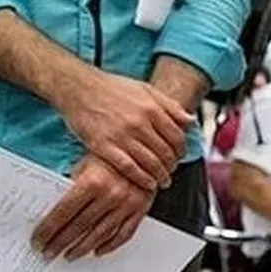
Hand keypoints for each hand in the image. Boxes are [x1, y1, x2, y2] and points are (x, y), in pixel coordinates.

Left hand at [32, 156, 155, 260]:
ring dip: (81, 249)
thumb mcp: (85, 164)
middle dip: (59, 243)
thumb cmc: (113, 156)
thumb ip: (70, 187)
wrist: (146, 150)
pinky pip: (124, 234)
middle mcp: (111, 195)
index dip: (47, 231)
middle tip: (48, 251)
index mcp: (92, 182)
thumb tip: (49, 211)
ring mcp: (127, 204)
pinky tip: (98, 250)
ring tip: (69, 255)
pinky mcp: (141, 209)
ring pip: (99, 236)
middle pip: (78, 228)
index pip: (62, 214)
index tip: (37, 240)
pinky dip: (109, 246)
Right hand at [58, 71, 192, 191]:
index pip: (177, 136)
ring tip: (163, 181)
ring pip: (150, 162)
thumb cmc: (113, 88)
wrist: (79, 88)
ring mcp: (121, 135)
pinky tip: (148, 183)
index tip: (180, 156)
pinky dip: (141, 178)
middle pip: (166, 152)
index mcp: (152, 108)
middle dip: (172, 165)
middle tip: (171, 171)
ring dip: (160, 175)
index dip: (182, 150)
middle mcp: (139, 123)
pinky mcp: (103, 146)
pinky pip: (128, 168)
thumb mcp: (146, 89)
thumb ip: (170, 105)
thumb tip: (191, 121)